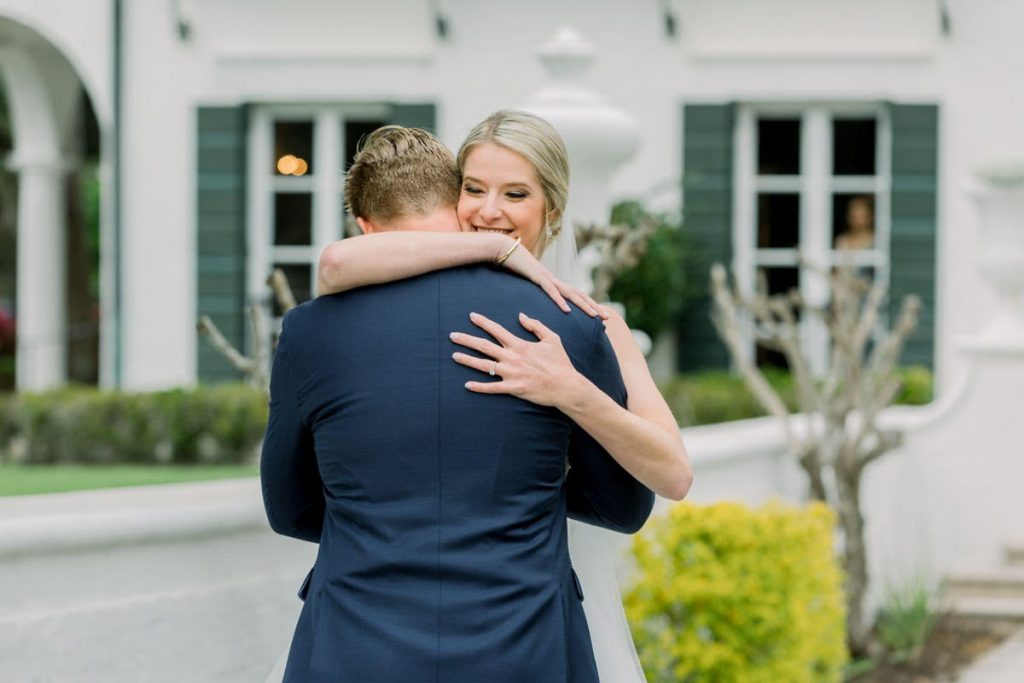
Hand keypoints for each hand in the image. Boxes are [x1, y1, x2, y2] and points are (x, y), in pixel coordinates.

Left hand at [450, 312, 589, 407]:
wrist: (566, 385)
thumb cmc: (560, 362)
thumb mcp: (552, 338)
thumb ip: (535, 325)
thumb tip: (521, 316)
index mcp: (520, 345)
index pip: (497, 330)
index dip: (483, 322)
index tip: (471, 316)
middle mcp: (512, 357)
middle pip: (484, 346)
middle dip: (467, 339)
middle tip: (452, 336)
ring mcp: (511, 373)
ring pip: (484, 365)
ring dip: (467, 360)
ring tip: (454, 355)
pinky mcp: (513, 388)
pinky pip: (492, 388)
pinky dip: (479, 387)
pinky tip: (467, 385)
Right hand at [498, 242, 604, 318]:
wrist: (504, 249)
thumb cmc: (513, 265)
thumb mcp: (526, 282)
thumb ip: (532, 290)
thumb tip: (533, 303)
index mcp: (553, 283)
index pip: (575, 295)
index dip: (587, 305)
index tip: (598, 316)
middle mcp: (554, 280)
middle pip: (579, 295)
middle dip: (593, 306)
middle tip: (607, 318)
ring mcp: (547, 278)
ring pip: (570, 294)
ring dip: (583, 305)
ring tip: (594, 315)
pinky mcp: (537, 277)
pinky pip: (551, 291)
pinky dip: (559, 301)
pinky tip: (567, 310)